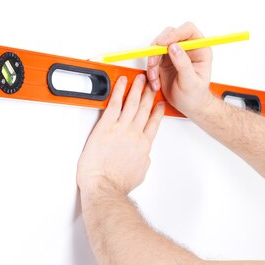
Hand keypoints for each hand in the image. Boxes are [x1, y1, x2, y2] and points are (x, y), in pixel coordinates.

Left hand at [77, 74, 164, 195]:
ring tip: (140, 78)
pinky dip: (119, 90)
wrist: (105, 186)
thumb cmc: (118, 184)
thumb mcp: (139, 173)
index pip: (154, 123)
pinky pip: (115, 103)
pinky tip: (122, 82)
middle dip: (149, 94)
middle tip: (152, 84)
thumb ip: (143, 160)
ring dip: (137, 88)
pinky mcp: (106, 126)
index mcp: (143, 146)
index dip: (157, 111)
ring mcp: (121, 129)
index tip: (159, 104)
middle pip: (145, 109)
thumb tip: (143, 157)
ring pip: (132, 102)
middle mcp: (134, 134)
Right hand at [146, 22, 213, 116]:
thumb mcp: (191, 82)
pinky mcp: (164, 60)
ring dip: (153, 61)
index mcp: (200, 49)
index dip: (176, 33)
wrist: (188, 106)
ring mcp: (175, 53)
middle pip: (170, 34)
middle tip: (153, 61)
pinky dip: (151, 69)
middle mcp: (187, 48)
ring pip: (158, 46)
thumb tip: (174, 47)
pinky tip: (155, 81)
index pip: (189, 30)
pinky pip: (152, 58)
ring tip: (155, 77)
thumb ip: (183, 64)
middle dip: (159, 48)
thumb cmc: (195, 95)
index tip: (164, 42)